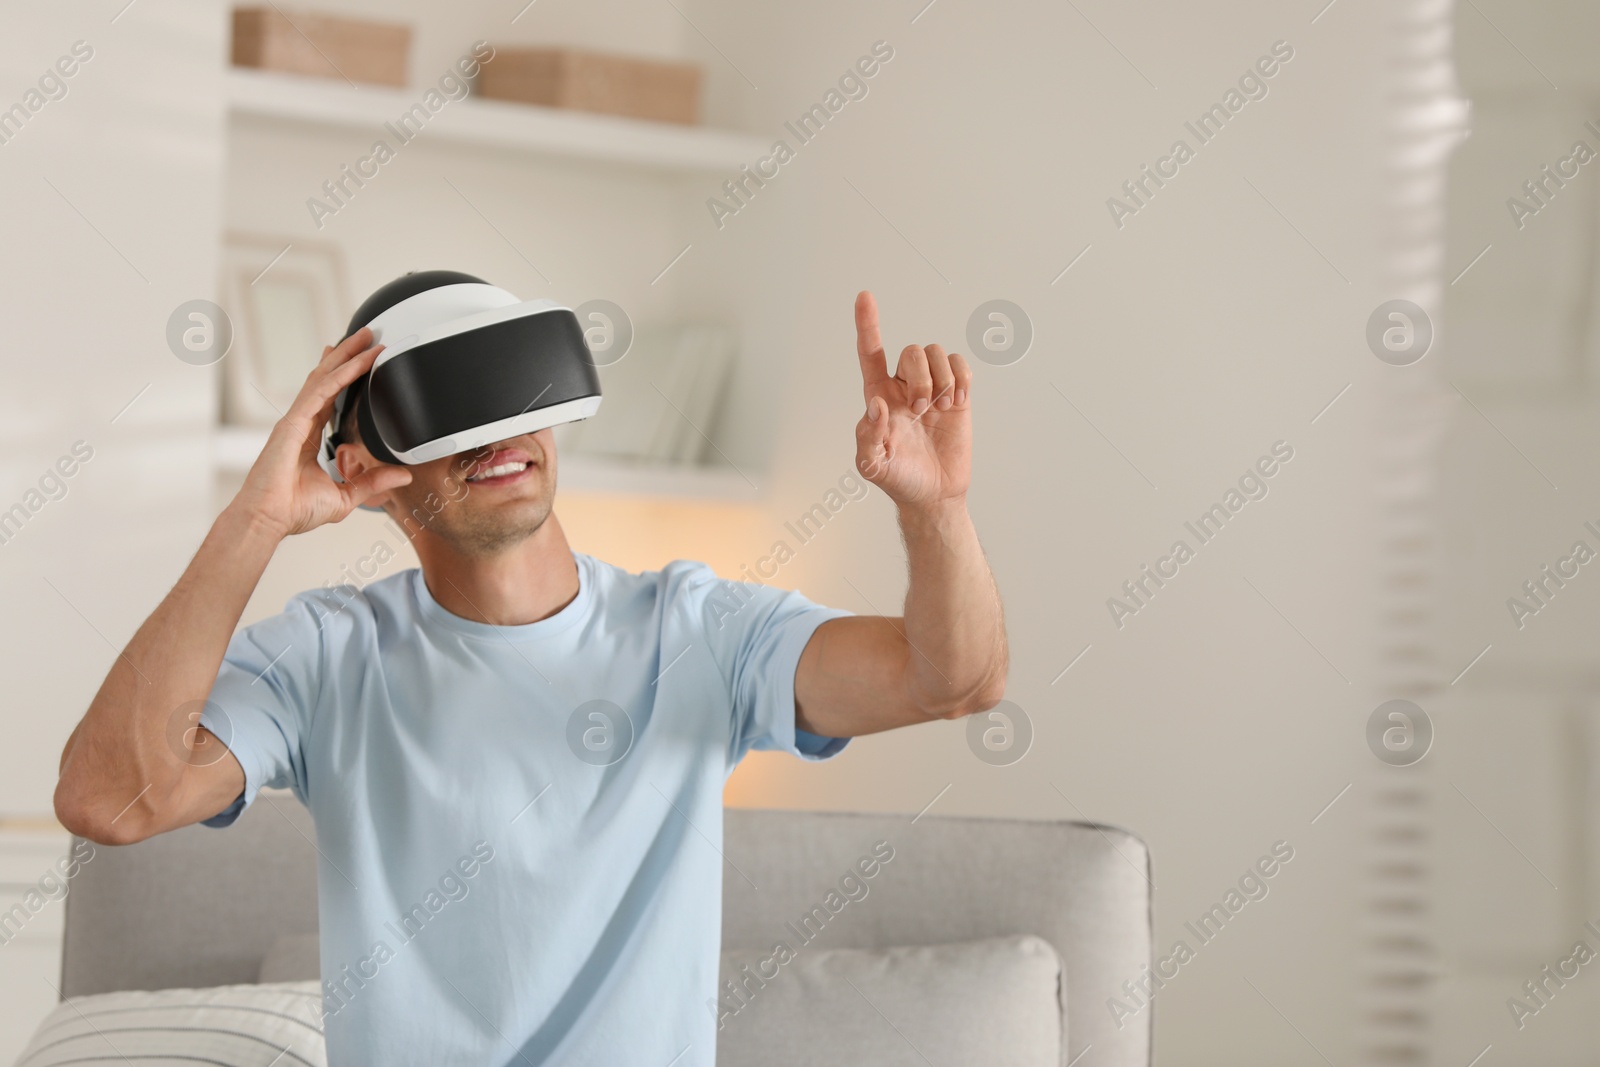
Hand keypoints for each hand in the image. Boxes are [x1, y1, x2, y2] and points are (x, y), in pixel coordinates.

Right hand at [228, 327, 412, 537]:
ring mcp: (295, 420)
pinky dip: (339, 376)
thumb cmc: (294, 510)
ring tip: (364, 337)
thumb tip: (402, 476)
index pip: (331, 397)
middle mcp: (301, 423)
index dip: (347, 376)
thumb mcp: (345, 495)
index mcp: (308, 436)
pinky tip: (355, 362)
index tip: (363, 359)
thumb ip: (372, 482)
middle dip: (347, 355)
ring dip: (346, 356)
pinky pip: (320, 393)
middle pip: (327, 379)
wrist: (269, 519)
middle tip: (367, 335)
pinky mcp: (292, 424)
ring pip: (324, 378)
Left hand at [852, 291, 971, 509]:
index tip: (864, 296)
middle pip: (912, 351)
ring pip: (937, 352)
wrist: (934, 494)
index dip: (867, 324)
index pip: (870, 353)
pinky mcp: (958, 394)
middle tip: (921, 409)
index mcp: (879, 396)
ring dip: (941, 379)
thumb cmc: (899, 479)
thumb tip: (877, 405)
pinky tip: (957, 402)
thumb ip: (868, 437)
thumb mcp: (873, 465)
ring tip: (941, 409)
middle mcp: (903, 385)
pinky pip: (960, 364)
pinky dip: (961, 378)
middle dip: (920, 376)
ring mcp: (932, 388)